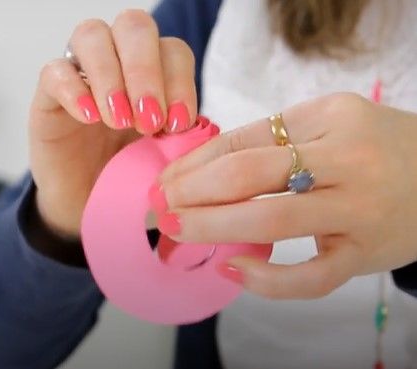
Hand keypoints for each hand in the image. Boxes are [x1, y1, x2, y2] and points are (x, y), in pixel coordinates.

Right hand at [29, 10, 196, 236]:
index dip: (180, 81)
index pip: (173, 51)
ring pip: (92, 36)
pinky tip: (89, 117)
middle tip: (149, 120)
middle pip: (135, 27)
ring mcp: (81, 72)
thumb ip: (178, 131)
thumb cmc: (130, 171)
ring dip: (111, 78)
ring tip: (119, 121)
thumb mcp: (162, 151)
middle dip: (146, 71)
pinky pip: (54, 71)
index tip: (179, 123)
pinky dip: (74, 90)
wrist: (90, 197)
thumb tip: (197, 122)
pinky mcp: (49, 93)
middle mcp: (119, 61)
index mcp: (154, 72)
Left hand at [153, 93, 416, 298]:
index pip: (243, 140)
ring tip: (178, 231)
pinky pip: (311, 276)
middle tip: (161, 207)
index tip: (166, 178)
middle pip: (249, 175)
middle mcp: (345, 158)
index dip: (195, 162)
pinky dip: (267, 280)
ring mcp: (358, 209)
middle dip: (192, 193)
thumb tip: (207, 168)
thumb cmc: (376, 147)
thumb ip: (275, 140)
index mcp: (329, 117)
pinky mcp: (366, 253)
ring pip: (271, 221)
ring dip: (213, 227)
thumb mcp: (329, 123)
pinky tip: (232, 271)